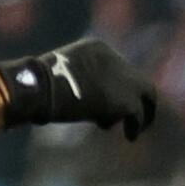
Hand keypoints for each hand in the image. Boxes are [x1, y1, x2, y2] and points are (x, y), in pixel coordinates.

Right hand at [0, 37, 160, 138]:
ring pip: (146, 96)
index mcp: (97, 48)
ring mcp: (123, 79)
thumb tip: (80, 101)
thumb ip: (76, 81)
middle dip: (138, 98)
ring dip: (142, 114)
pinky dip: (136, 127)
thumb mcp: (60, 74)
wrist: (39, 87)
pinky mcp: (125, 100)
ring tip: (135, 130)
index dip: (119, 86)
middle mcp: (115, 59)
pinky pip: (137, 116)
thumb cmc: (38, 84)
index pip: (118, 67)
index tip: (115, 102)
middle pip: (138, 80)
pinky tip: (130, 137)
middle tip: (135, 116)